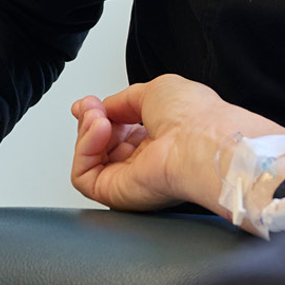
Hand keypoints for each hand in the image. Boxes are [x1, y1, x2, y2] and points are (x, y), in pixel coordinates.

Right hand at [71, 75, 284, 213]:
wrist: (202, 142)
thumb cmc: (195, 117)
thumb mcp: (155, 91)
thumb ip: (123, 100)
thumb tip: (102, 106)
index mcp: (163, 136)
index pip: (120, 129)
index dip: (101, 114)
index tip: (89, 103)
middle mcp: (148, 159)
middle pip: (102, 144)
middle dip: (91, 120)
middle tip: (91, 108)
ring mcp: (132, 178)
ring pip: (89, 159)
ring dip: (87, 131)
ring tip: (98, 118)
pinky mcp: (116, 194)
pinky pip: (83, 176)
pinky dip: (85, 149)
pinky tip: (99, 130)